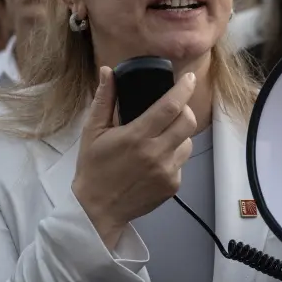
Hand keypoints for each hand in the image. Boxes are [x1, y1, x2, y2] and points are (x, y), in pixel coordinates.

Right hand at [71, 66, 196, 247]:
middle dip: (186, 109)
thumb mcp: (92, 131)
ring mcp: (167, 171)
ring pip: (188, 142)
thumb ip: (103, 100)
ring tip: (160, 137)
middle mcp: (156, 153)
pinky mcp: (173, 186)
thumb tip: (108, 71)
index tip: (189, 77)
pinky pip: (181, 162)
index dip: (184, 88)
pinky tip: (155, 160)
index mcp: (136, 136)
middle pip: (188, 121)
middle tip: (175, 108)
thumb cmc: (94, 168)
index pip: (170, 106)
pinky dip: (173, 156)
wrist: (98, 209)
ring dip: (179, 134)